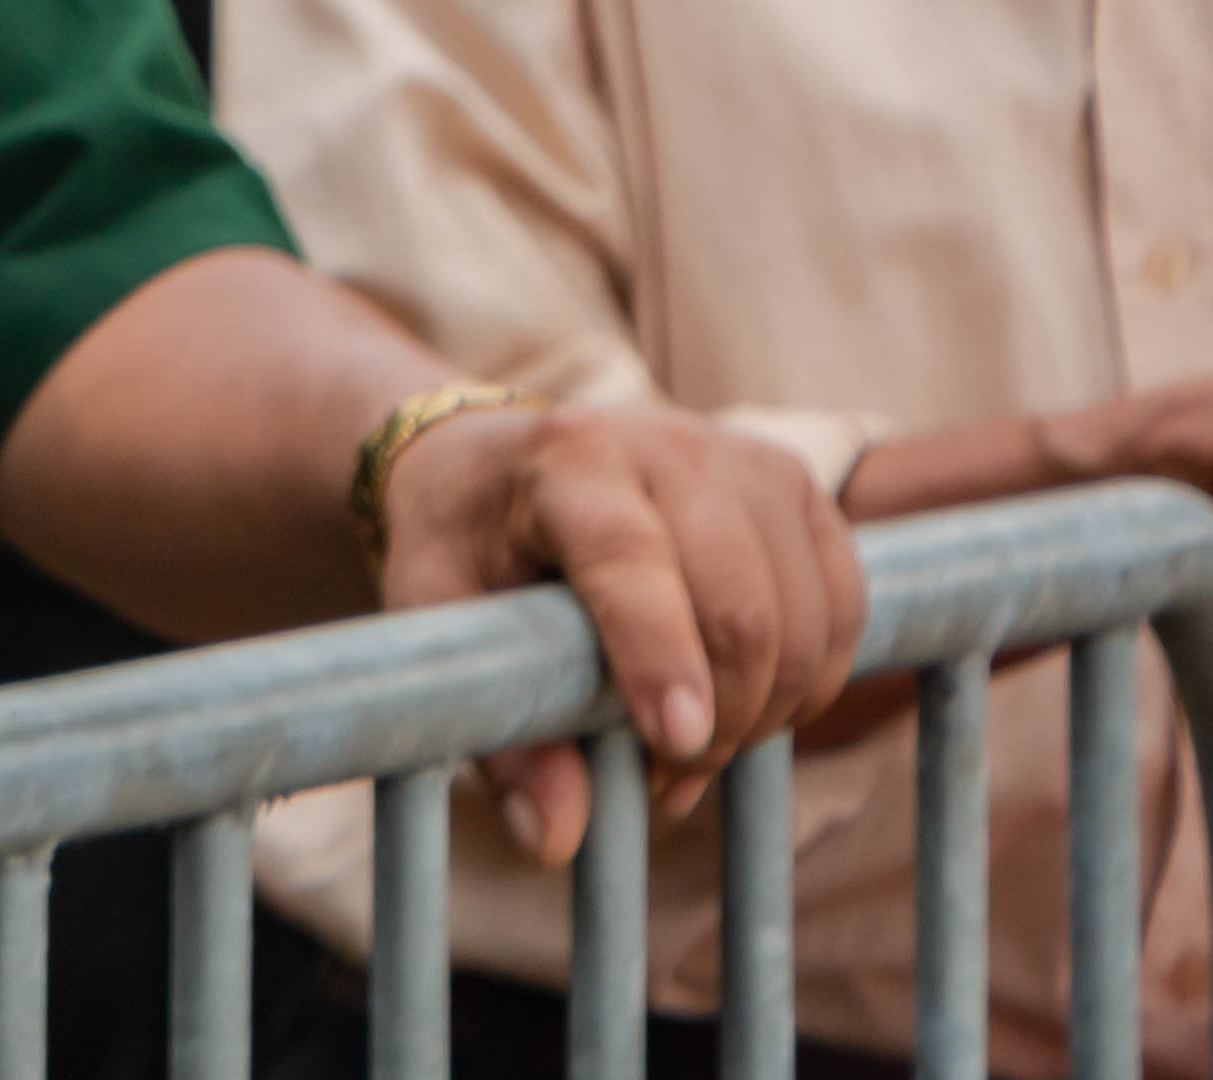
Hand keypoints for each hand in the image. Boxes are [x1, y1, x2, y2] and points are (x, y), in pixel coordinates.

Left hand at [380, 401, 863, 866]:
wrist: (497, 459)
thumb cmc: (465, 545)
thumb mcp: (441, 622)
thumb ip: (501, 733)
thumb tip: (553, 841)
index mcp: (566, 460)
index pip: (630, 563)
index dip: (662, 660)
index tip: (677, 745)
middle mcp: (666, 444)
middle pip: (740, 609)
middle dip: (719, 721)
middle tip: (665, 779)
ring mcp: (746, 459)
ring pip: (805, 620)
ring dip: (768, 711)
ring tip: (694, 746)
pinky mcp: (799, 489)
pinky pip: (844, 609)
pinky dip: (811, 680)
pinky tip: (749, 704)